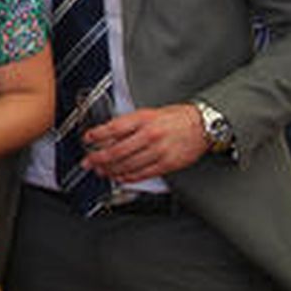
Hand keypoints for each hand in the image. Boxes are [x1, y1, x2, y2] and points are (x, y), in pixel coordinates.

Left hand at [82, 104, 207, 182]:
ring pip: (128, 165)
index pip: (113, 128)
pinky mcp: (167, 164)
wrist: (203, 125)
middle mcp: (150, 135)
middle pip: (117, 150)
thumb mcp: (150, 113)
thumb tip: (108, 134)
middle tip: (88, 161)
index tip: (88, 139)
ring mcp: (159, 151)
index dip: (97, 135)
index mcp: (144, 119)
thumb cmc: (177, 118)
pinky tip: (119, 177)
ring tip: (101, 171)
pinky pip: (142, 174)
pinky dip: (128, 177)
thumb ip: (130, 123)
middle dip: (98, 158)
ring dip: (110, 170)